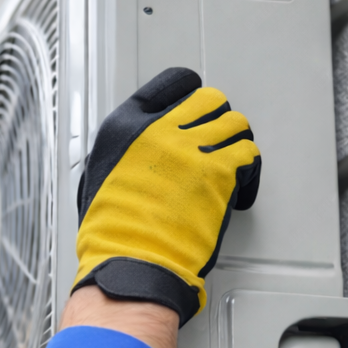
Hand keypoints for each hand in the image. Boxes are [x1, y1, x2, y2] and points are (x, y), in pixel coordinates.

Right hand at [73, 67, 260, 324]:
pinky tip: (238, 189)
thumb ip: (123, 154)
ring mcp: (195, 149)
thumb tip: (137, 153)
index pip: (170, 85)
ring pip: (235, 125)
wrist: (131, 262)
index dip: (188, 94)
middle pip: (209, 101)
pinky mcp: (222, 173)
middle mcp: (162, 130)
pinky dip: (248, 172)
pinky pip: (249, 156)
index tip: (195, 104)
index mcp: (125, 128)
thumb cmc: (110, 234)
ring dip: (234, 143)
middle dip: (214, 121)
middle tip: (213, 143)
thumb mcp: (98, 178)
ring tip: (228, 166)